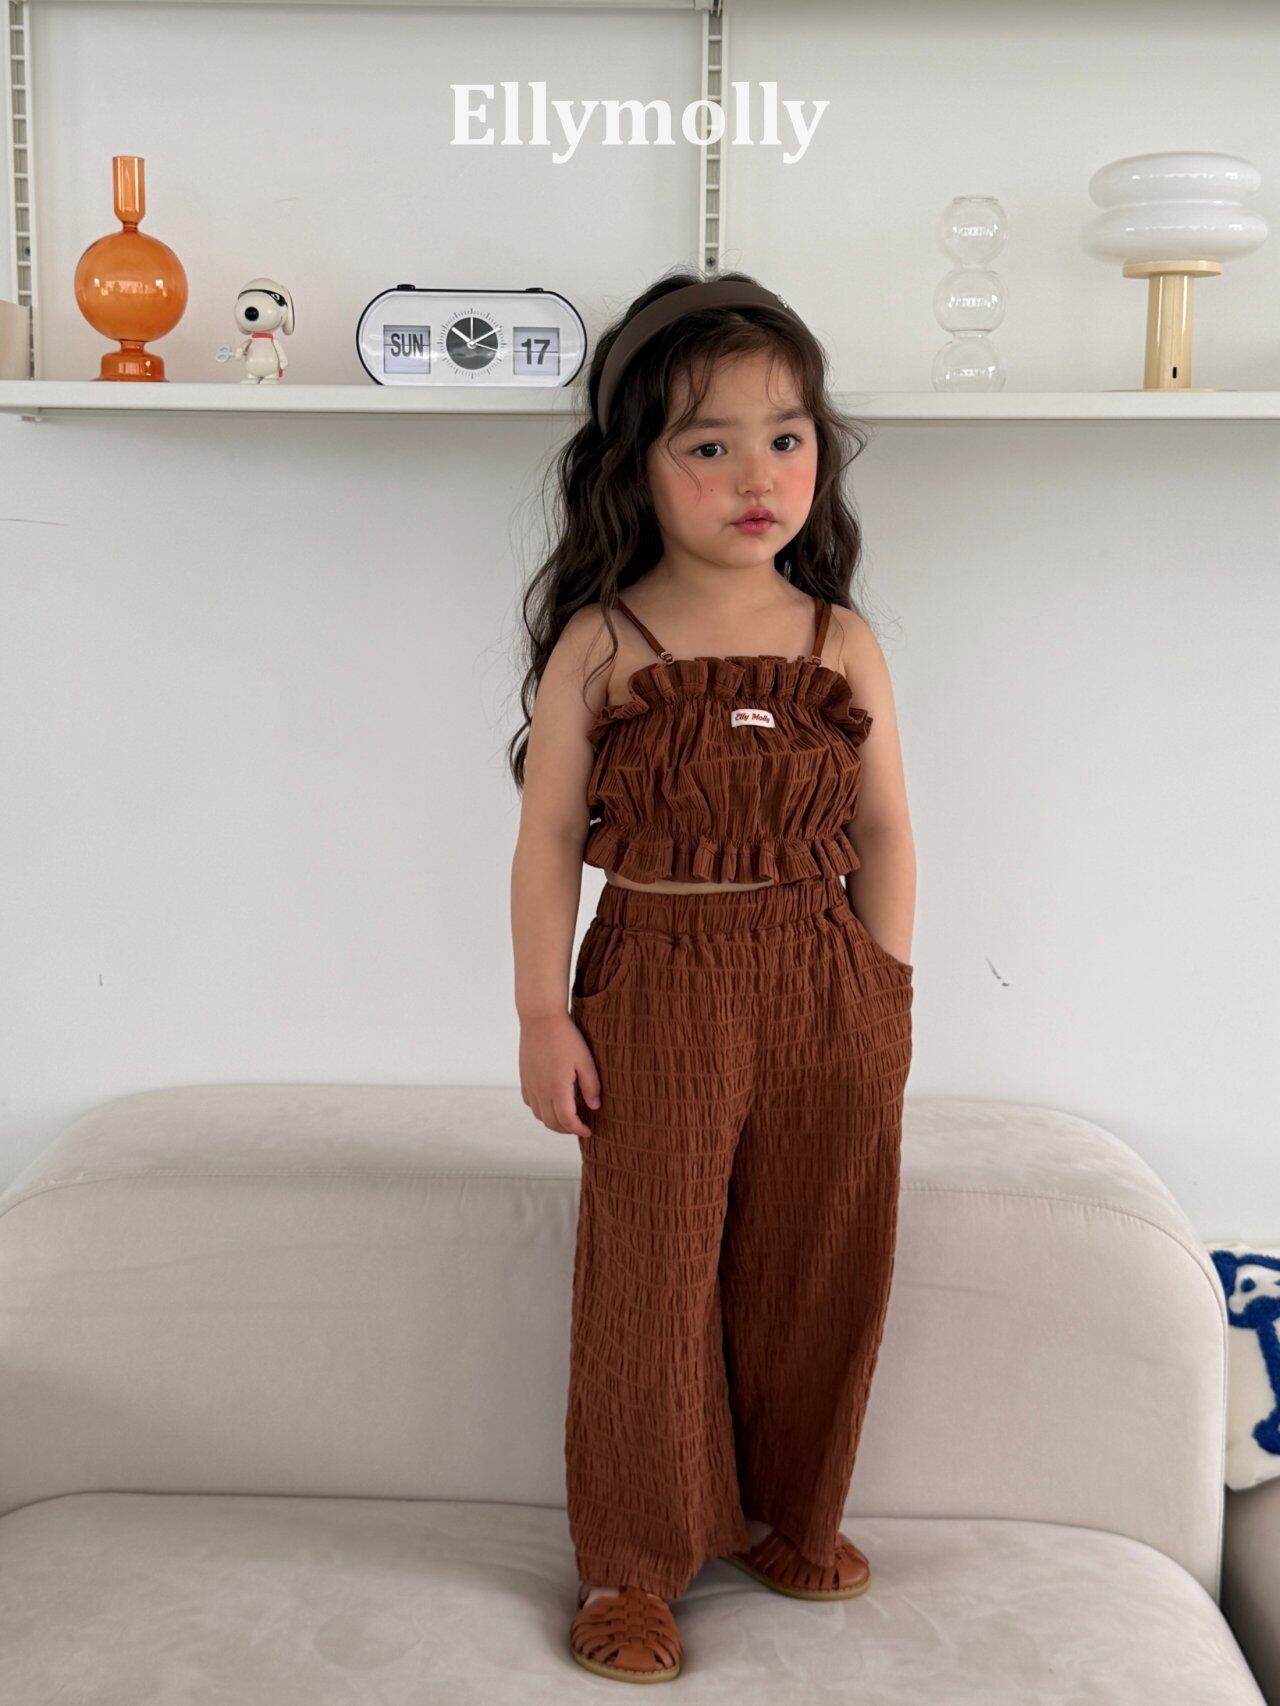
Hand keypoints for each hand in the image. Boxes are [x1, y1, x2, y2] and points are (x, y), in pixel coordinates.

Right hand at [520, 1011, 600, 1139]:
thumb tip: (594, 1107)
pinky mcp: (524, 1078)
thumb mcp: (585, 1060)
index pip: (567, 1121)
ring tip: (568, 1118)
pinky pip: (531, 1103)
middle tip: (580, 1127)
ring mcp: (530, 1085)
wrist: (540, 1019)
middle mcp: (540, 1091)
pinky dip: (541, 1111)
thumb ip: (591, 1086)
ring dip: (554, 1122)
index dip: (579, 1130)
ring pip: (540, 1115)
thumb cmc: (566, 1037)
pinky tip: (551, 1104)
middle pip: (552, 1123)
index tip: (589, 1131)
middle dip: (567, 1130)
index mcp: (557, 1088)